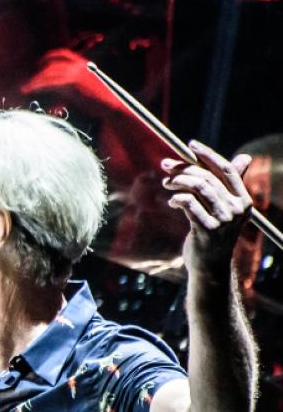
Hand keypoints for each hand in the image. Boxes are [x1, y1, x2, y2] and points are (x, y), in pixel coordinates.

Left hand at [161, 140, 252, 272]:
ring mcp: (223, 220)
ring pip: (198, 188)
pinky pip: (189, 204)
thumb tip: (245, 157)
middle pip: (208, 177)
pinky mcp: (207, 230)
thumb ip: (230, 184)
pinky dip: (177, 198)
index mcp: (243, 200)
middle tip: (165, 166)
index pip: (226, 169)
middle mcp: (236, 209)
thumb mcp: (226, 208)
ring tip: (167, 183)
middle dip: (184, 168)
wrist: (210, 266)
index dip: (208, 154)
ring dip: (178, 181)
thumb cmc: (215, 233)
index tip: (190, 145)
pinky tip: (172, 201)